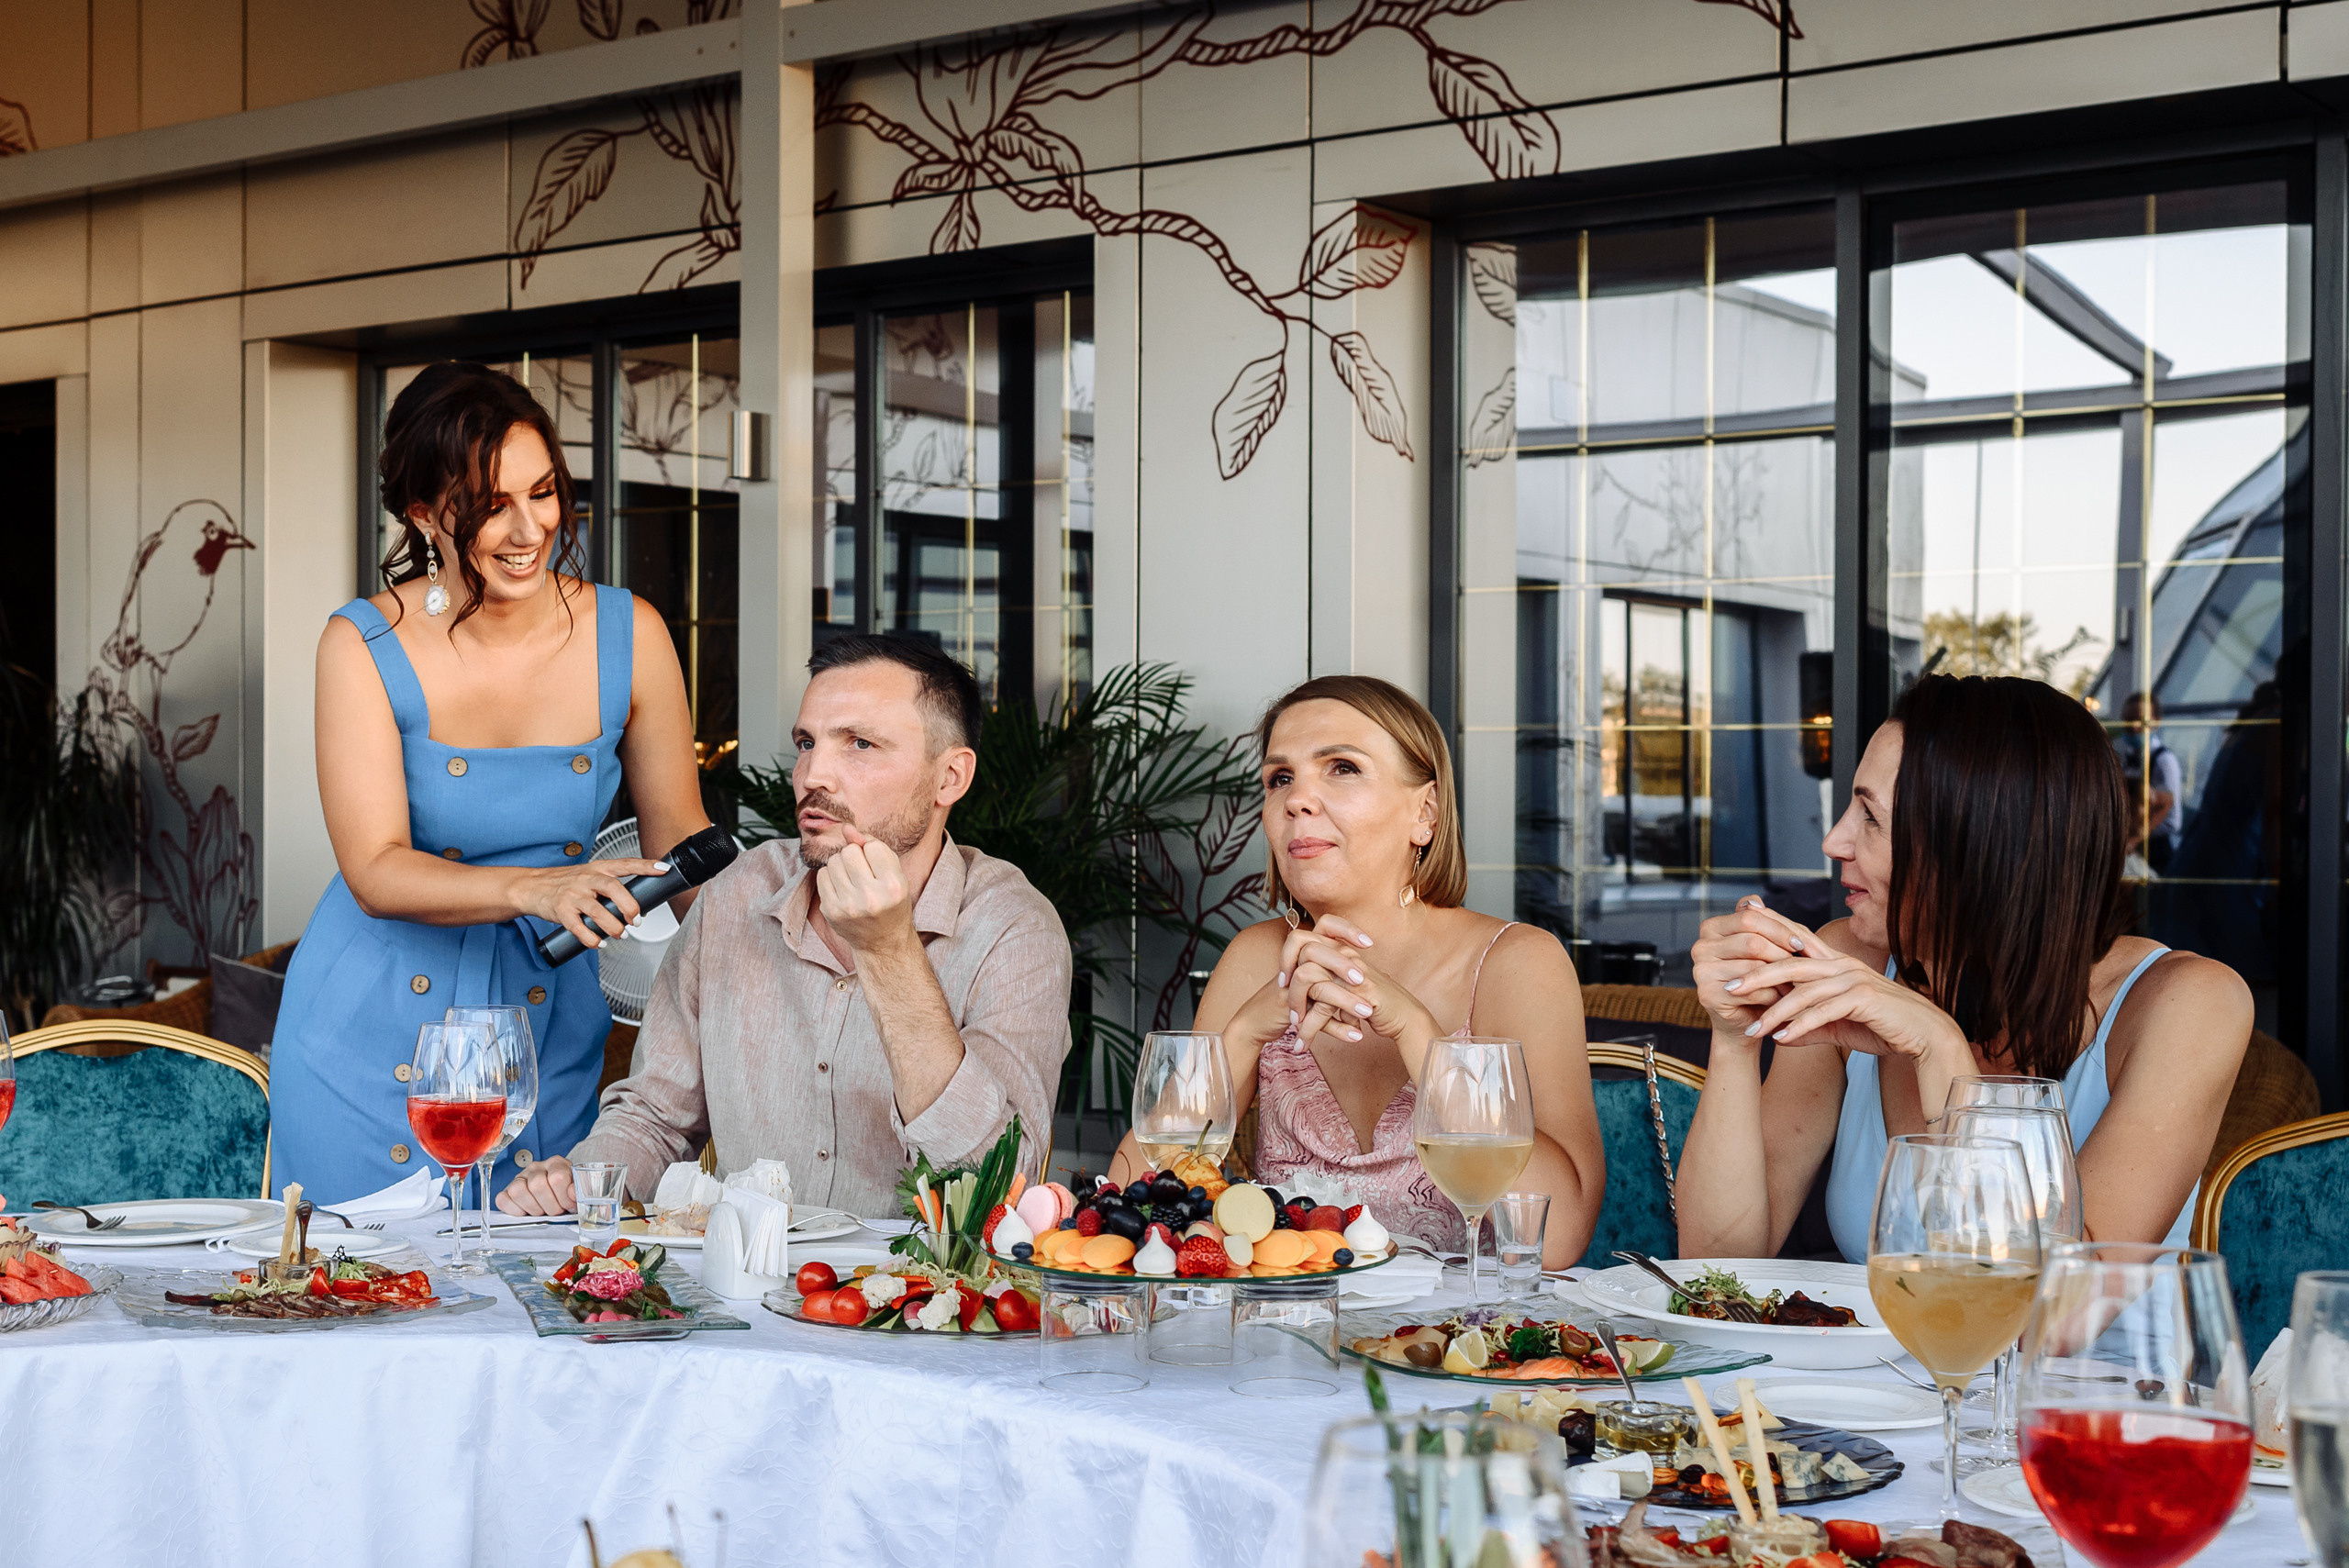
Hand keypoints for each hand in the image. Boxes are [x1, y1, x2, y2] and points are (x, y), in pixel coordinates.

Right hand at [496, 1154, 574, 1215]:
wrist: (556, 1196)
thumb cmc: (567, 1194)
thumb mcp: (579, 1191)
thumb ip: (580, 1191)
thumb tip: (573, 1192)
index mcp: (556, 1163)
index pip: (557, 1178)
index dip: (564, 1197)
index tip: (569, 1206)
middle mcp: (536, 1167)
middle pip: (537, 1185)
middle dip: (550, 1206)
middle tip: (556, 1211)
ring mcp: (519, 1178)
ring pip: (518, 1191)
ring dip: (533, 1208)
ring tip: (543, 1211)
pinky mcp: (506, 1191)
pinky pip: (502, 1200)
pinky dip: (514, 1210)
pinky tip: (527, 1212)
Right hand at [510, 858, 664, 949]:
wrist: (531, 887)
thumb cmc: (565, 883)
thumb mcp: (589, 877)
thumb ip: (611, 888)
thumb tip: (640, 908)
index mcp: (598, 868)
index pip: (625, 864)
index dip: (646, 866)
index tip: (664, 869)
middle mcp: (586, 879)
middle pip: (613, 887)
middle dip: (629, 906)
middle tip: (636, 921)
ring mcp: (572, 895)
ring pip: (597, 911)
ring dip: (613, 927)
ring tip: (620, 934)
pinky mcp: (560, 911)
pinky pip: (578, 927)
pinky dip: (592, 939)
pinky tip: (600, 943)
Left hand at [813, 827, 916, 954]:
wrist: (882, 942)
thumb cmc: (890, 902)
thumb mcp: (894, 874)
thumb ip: (874, 846)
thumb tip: (847, 828)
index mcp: (893, 886)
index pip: (873, 847)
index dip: (873, 852)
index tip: (877, 866)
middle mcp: (871, 898)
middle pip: (850, 851)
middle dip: (855, 856)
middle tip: (863, 872)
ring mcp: (848, 906)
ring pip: (833, 861)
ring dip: (841, 865)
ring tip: (852, 880)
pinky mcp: (831, 911)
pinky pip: (821, 875)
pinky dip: (831, 877)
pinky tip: (842, 888)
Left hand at [1276, 913, 1437, 1052]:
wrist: (1405, 1017)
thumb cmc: (1376, 1003)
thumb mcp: (1347, 988)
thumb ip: (1327, 981)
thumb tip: (1299, 987)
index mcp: (1339, 950)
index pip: (1302, 940)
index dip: (1286, 959)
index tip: (1283, 984)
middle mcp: (1343, 956)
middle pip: (1302, 961)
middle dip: (1290, 993)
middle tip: (1291, 1017)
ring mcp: (1350, 972)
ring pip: (1309, 984)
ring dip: (1300, 1015)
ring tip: (1297, 1036)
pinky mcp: (1358, 993)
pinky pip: (1323, 1009)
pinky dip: (1310, 1030)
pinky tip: (1304, 1044)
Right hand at [1690, 897, 1815, 1035]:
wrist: (1747, 1019)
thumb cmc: (1758, 979)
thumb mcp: (1761, 946)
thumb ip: (1758, 921)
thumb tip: (1755, 900)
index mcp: (1711, 927)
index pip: (1749, 917)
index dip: (1779, 929)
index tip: (1800, 943)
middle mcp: (1700, 946)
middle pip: (1752, 941)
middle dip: (1782, 954)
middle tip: (1801, 967)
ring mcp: (1700, 971)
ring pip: (1754, 967)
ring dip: (1781, 978)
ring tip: (1796, 984)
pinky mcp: (1707, 994)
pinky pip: (1752, 991)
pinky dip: (1774, 997)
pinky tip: (1782, 1000)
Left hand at [1732, 947, 1970, 1064]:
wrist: (1925, 1037)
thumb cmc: (1883, 1028)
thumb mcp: (1838, 1027)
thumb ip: (1809, 1028)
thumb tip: (1778, 1037)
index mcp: (1837, 964)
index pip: (1797, 943)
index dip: (1770, 933)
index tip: (1739, 932)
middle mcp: (1843, 965)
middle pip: (1791, 963)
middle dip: (1757, 976)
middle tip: (1729, 989)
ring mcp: (1855, 980)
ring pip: (1803, 991)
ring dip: (1775, 1013)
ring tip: (1753, 1030)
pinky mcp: (1865, 999)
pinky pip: (1823, 1011)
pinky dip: (1800, 1026)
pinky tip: (1781, 1039)